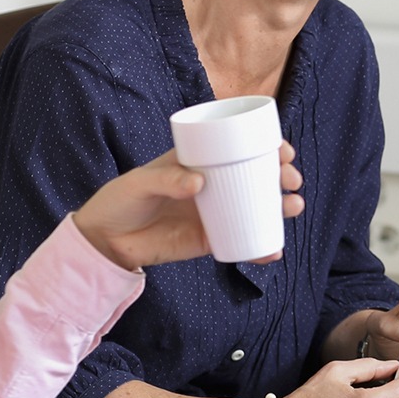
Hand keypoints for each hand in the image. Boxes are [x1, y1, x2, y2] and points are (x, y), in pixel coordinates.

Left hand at [72, 142, 304, 269]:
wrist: (104, 242)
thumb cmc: (119, 201)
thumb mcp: (139, 182)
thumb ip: (166, 179)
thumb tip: (198, 183)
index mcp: (199, 161)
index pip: (238, 149)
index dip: (266, 147)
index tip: (284, 150)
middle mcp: (212, 185)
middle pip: (255, 177)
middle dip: (281, 176)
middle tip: (291, 179)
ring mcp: (213, 213)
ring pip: (255, 208)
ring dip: (280, 207)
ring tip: (293, 206)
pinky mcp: (209, 240)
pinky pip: (242, 241)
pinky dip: (260, 248)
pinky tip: (274, 250)